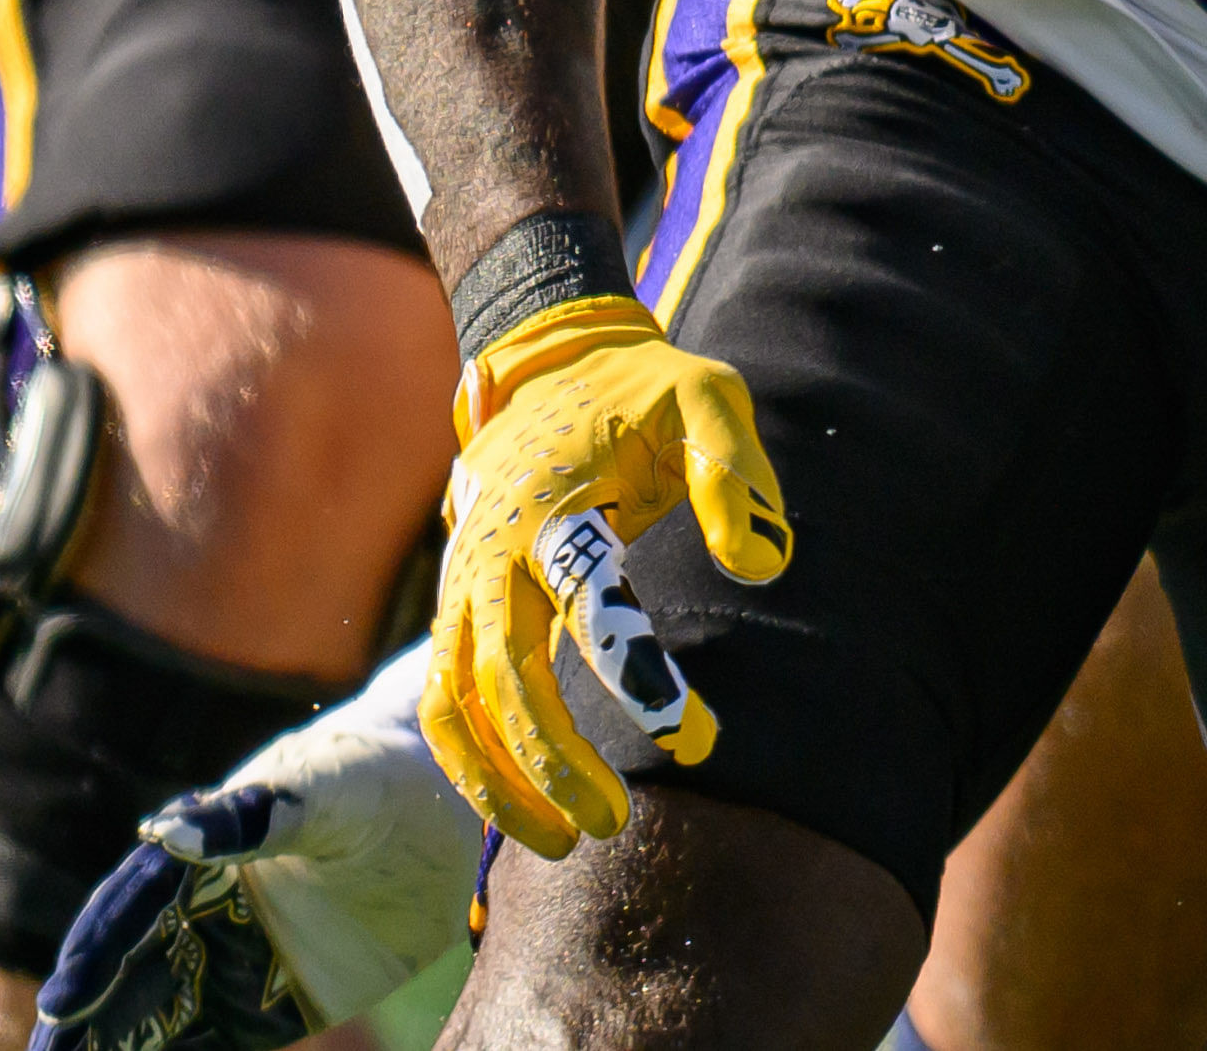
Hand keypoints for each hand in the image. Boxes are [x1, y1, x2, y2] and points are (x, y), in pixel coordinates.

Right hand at [32, 644, 479, 1049]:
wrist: (459, 802)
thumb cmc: (384, 776)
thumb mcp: (333, 786)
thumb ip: (261, 813)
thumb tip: (170, 831)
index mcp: (206, 845)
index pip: (134, 904)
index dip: (97, 951)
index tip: (66, 998)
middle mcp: (206, 904)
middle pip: (127, 965)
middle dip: (84, 1015)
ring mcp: (238, 953)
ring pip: (157, 1008)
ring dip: (116, 1042)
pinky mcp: (275, 998)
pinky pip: (210, 1038)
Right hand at [426, 294, 787, 853]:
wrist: (549, 364)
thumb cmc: (642, 389)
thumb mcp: (707, 398)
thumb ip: (734, 473)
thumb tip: (762, 567)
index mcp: (551, 504)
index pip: (589, 606)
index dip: (640, 676)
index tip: (698, 737)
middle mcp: (487, 554)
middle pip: (503, 677)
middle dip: (551, 760)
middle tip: (615, 822)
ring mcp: (459, 586)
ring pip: (454, 706)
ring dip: (499, 782)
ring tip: (564, 842)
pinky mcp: (455, 610)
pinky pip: (444, 703)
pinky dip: (471, 764)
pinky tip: (524, 807)